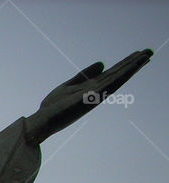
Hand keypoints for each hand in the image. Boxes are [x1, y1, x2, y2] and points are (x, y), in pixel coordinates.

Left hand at [25, 49, 152, 143]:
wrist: (42, 121)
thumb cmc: (53, 106)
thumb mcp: (69, 85)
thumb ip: (84, 75)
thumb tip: (102, 64)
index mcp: (91, 88)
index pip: (111, 73)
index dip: (125, 64)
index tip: (138, 54)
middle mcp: (96, 92)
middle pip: (118, 74)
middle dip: (133, 63)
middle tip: (150, 51)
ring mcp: (94, 95)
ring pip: (117, 78)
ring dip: (132, 67)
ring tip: (146, 55)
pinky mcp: (90, 98)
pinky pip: (107, 85)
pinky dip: (119, 76)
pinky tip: (129, 68)